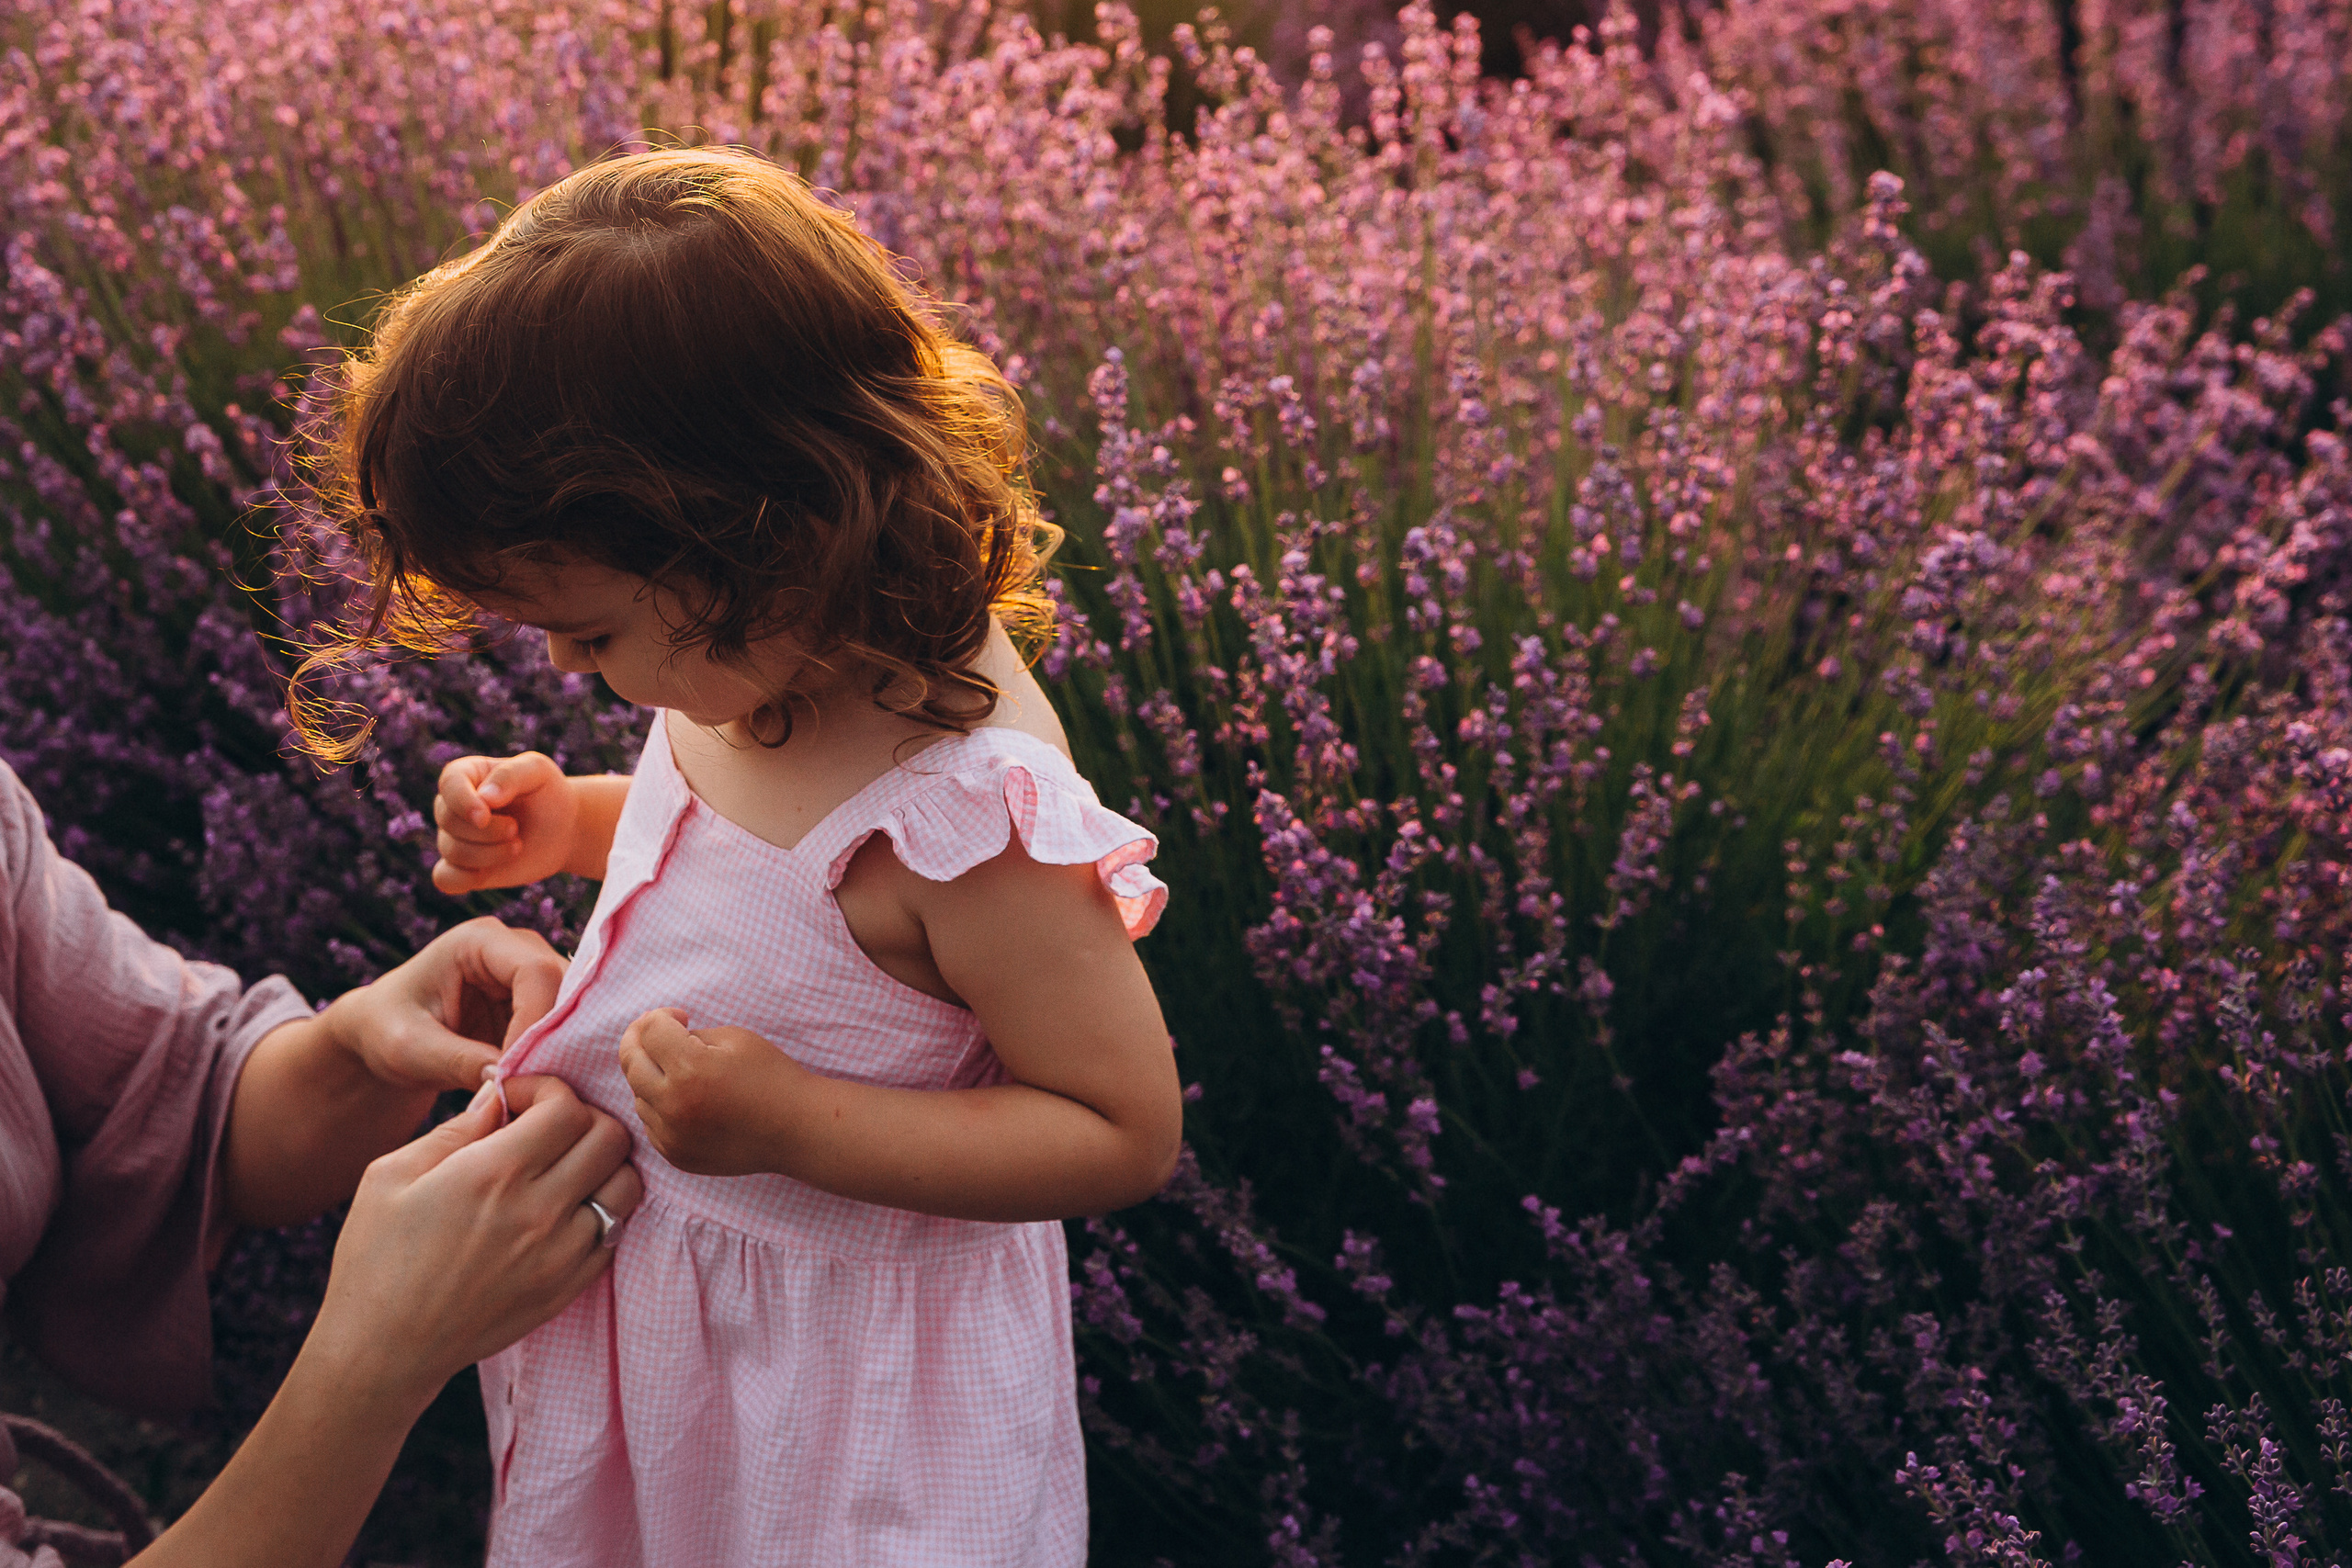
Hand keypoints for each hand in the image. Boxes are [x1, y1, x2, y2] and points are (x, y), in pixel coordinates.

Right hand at [305, 1075, 642, 1411]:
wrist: (383, 1349)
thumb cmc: (375, 1257)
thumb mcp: (392, 1175)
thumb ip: (457, 1129)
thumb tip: (500, 1096)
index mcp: (494, 1174)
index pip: (567, 1107)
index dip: (548, 1089)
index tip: (520, 1100)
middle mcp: (539, 1211)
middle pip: (611, 1137)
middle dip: (583, 1118)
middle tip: (546, 1129)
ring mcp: (561, 1254)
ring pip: (625, 1185)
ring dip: (602, 1164)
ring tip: (563, 1168)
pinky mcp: (568, 1288)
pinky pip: (615, 1232)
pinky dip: (601, 1211)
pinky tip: (562, 1211)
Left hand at [322, 916, 566, 1091]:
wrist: (379, 1033)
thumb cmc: (385, 1030)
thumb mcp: (410, 1049)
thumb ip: (458, 1061)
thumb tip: (509, 1082)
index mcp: (478, 940)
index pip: (534, 971)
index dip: (536, 1022)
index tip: (516, 1073)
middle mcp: (514, 946)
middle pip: (564, 985)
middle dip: (553, 1038)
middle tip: (534, 1087)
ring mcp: (529, 972)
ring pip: (572, 1008)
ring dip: (558, 1050)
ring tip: (535, 1088)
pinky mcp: (536, 1001)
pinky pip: (563, 1027)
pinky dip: (555, 1056)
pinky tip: (538, 1084)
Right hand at [432, 752, 579, 893]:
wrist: (561, 829)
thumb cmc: (547, 794)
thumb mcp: (537, 771)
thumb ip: (509, 775)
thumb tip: (484, 797)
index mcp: (465, 775)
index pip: (449, 784)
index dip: (462, 802)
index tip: (485, 816)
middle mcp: (452, 806)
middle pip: (449, 821)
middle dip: (487, 831)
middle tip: (516, 829)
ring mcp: (454, 837)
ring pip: (452, 851)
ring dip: (489, 854)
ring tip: (517, 845)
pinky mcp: (462, 867)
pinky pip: (444, 878)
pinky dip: (461, 879)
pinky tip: (485, 875)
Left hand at [618, 1008, 807, 1175]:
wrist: (798, 1130)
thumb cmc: (771, 1076)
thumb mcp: (734, 1038)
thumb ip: (687, 1033)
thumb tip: (652, 1034)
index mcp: (691, 1069)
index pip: (649, 1030)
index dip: (662, 1016)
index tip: (681, 1017)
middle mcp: (674, 1105)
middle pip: (629, 1062)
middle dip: (639, 1039)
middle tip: (657, 1032)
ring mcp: (673, 1136)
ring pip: (638, 1095)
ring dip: (652, 1077)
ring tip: (687, 1074)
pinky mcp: (676, 1155)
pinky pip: (652, 1123)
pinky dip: (662, 1108)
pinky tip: (692, 1102)